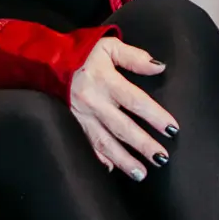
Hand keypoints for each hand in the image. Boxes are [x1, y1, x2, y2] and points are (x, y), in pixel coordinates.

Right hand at [67, 37, 178, 181]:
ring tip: (142, 173)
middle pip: (122, 127)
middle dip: (143, 145)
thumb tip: (159, 67)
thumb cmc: (82, 52)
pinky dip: (99, 158)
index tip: (172, 129)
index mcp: (105, 81)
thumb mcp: (109, 46)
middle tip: (161, 158)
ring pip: (105, 142)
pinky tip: (111, 169)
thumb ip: (134, 57)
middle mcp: (94, 102)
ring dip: (124, 160)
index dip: (154, 116)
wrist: (47, 60)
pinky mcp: (73, 124)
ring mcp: (82, 116)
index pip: (135, 101)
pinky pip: (86, 145)